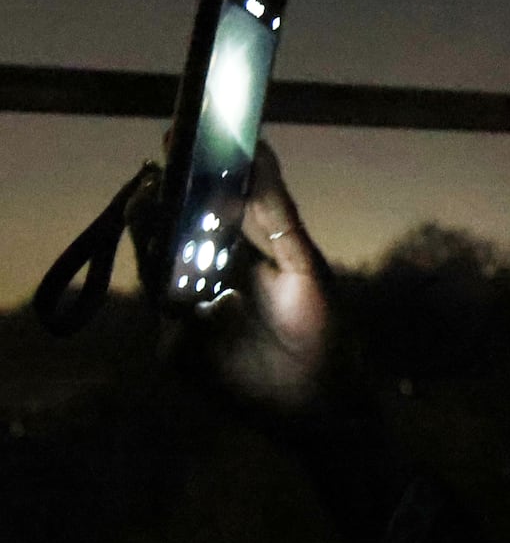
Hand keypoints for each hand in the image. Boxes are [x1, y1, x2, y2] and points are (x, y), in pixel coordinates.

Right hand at [133, 144, 333, 412]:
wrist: (322, 401)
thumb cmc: (323, 331)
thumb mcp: (304, 265)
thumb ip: (275, 213)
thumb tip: (260, 149)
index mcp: (238, 256)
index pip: (200, 209)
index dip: (187, 178)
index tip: (174, 141)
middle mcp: (206, 282)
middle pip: (168, 237)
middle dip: (157, 208)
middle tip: (155, 179)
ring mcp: (188, 317)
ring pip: (157, 274)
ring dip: (153, 244)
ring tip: (153, 212)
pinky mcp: (179, 352)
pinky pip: (166, 322)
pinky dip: (170, 302)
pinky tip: (182, 286)